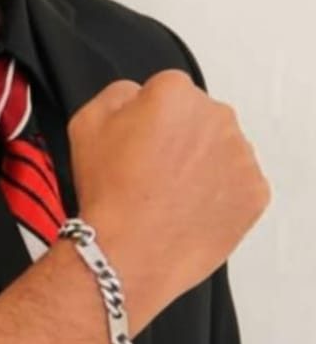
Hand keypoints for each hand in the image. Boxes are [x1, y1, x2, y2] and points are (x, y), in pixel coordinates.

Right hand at [66, 70, 270, 304]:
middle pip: (198, 116)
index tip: (137, 142)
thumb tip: (141, 95)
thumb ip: (119, 93)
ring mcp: (241, 155)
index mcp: (175, 92)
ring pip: (220, 148)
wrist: (129, 252)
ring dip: (202, 162)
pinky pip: (237, 182)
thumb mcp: (87, 121)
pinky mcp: (256, 192)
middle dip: (180, 135)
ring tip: (171, 193)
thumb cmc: (107, 188)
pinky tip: (191, 207)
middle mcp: (216, 116)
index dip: (147, 117)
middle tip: (153, 169)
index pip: (166, 91)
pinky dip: (219, 193)